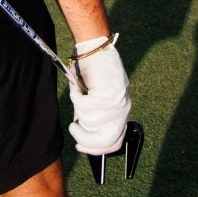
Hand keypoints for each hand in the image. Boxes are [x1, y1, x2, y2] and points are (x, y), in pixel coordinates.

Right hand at [67, 36, 129, 157]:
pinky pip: (83, 106)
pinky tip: (78, 85)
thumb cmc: (93, 70)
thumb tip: (83, 132)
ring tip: (78, 92)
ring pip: (89, 121)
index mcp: (123, 110)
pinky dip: (75, 96)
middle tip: (73, 127)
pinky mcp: (106, 94)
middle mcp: (123, 108)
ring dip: (77, 107)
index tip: (80, 147)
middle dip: (85, 139)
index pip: (115, 141)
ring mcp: (116, 102)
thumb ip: (94, 115)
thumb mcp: (96, 97)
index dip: (96, 149)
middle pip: (106, 140)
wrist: (96, 47)